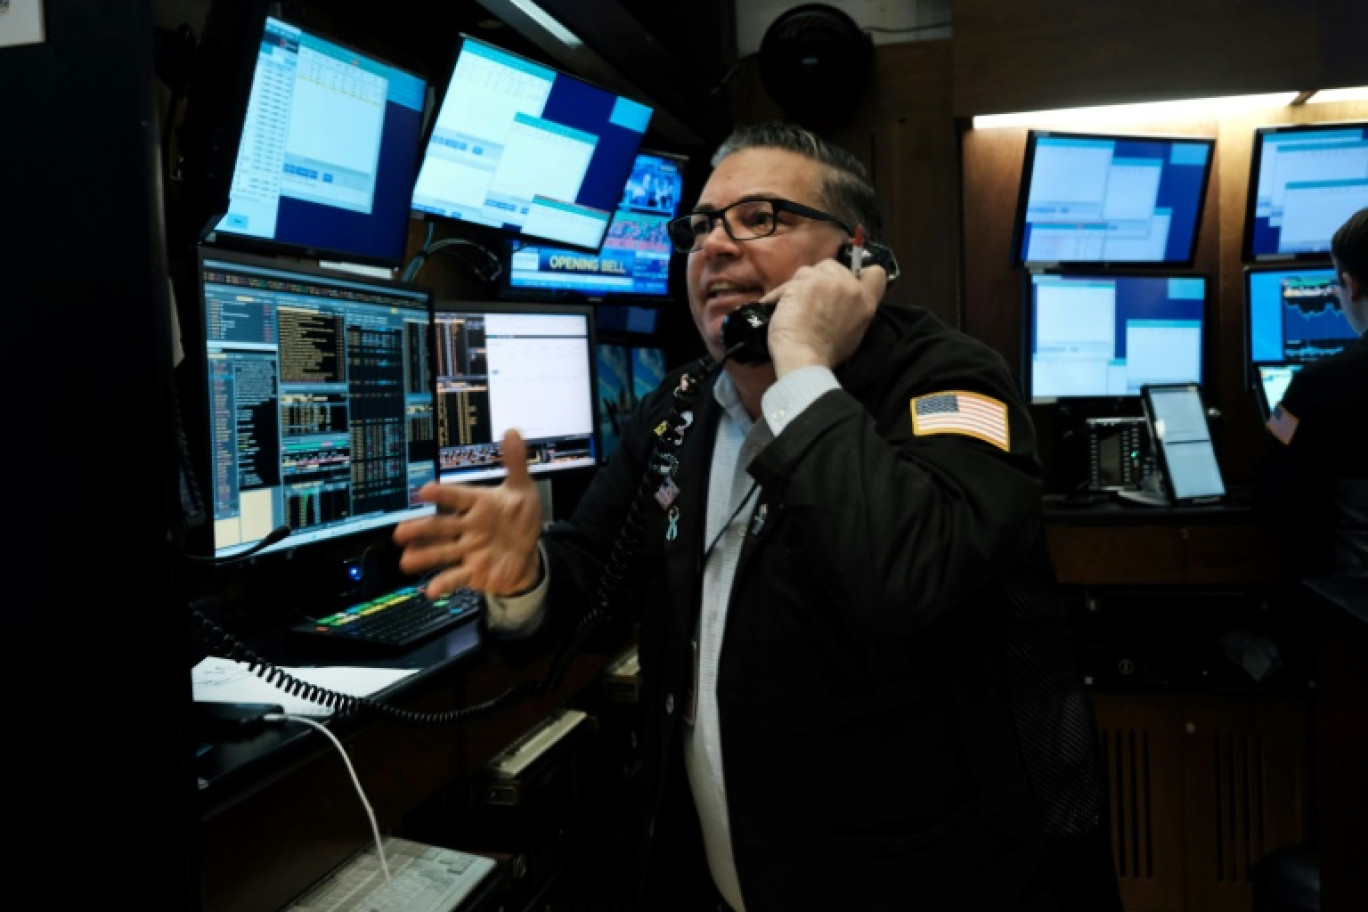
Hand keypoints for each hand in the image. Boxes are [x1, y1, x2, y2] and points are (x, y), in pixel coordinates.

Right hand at [392, 429, 543, 597]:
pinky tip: (431, 590)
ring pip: (441, 552)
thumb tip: (512, 431)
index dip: (443, 493)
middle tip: (400, 530)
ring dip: (423, 556)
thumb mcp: (522, 490)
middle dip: (420, 528)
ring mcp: (467, 550)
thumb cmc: (519, 519)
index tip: (425, 490)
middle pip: (440, 526)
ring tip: (406, 560)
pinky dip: (443, 583)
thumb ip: (515, 463)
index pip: (458, 496)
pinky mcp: (472, 571)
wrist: (527, 553)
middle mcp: (467, 527)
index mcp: (477, 504)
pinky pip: (455, 578)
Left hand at [763, 259, 886, 376]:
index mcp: (866, 302)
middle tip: (811, 300)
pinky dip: (781, 294)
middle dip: (821, 279)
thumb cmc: (825, 354)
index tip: (844, 282)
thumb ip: (852, 311)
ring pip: (810, 271)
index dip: (859, 273)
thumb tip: (840, 304)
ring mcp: (829, 282)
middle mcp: (851, 288)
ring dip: (800, 286)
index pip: (875, 273)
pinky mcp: (806, 281)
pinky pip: (789, 282)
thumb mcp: (852, 333)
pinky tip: (778, 308)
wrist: (805, 359)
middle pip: (834, 267)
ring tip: (793, 307)